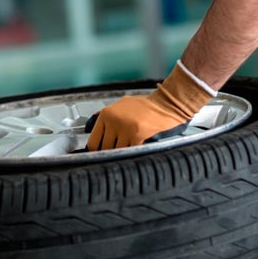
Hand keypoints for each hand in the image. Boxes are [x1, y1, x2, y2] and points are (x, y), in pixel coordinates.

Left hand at [86, 63, 214, 150]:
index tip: (99, 155)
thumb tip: (91, 128)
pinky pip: (130, 151)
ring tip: (128, 150)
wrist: (166, 104)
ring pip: (117, 152)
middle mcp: (113, 121)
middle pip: (105, 149)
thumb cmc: (145, 105)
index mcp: (106, 114)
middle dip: (110, 154)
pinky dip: (133, 153)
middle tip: (116, 154)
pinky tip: (137, 149)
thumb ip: (106, 116)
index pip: (93, 141)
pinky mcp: (138, 135)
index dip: (96, 151)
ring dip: (123, 154)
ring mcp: (125, 128)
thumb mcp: (121, 105)